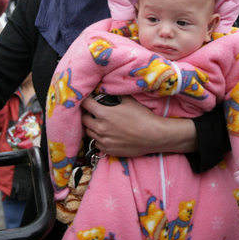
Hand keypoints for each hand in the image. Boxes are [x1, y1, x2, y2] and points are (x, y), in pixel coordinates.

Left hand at [81, 95, 197, 156]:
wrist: (154, 136)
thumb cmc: (142, 117)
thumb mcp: (129, 101)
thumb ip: (115, 95)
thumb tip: (108, 89)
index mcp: (103, 114)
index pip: (85, 104)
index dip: (86, 100)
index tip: (88, 100)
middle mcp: (100, 128)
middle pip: (84, 119)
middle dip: (87, 114)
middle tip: (93, 112)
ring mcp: (103, 141)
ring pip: (89, 132)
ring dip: (92, 127)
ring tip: (99, 123)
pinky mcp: (108, 150)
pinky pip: (96, 143)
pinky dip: (98, 139)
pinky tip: (106, 135)